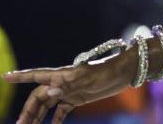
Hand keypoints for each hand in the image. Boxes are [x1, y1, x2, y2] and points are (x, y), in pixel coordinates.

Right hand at [3, 53, 134, 123]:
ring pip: (47, 105)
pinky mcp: (77, 98)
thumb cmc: (107, 70)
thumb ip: (69, 85)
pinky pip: (61, 110)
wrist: (124, 71)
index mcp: (61, 75)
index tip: (5, 77)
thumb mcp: (88, 78)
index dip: (20, 77)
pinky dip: (55, 118)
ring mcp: (69, 90)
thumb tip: (48, 93)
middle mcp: (62, 83)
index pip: (36, 76)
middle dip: (28, 111)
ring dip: (37, 117)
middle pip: (38, 97)